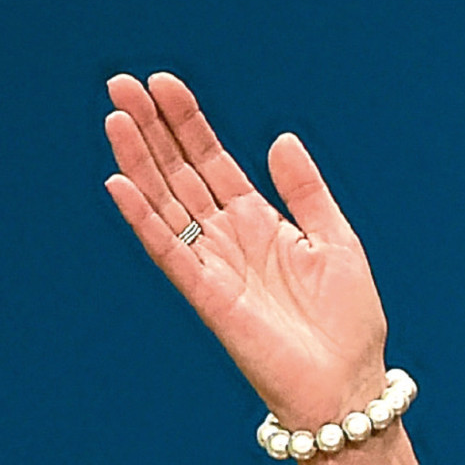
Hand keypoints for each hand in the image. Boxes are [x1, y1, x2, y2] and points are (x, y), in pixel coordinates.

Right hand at [103, 73, 389, 429]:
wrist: (348, 382)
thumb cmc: (347, 321)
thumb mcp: (337, 240)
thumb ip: (305, 191)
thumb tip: (281, 138)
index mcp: (259, 221)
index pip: (212, 160)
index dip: (188, 122)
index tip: (162, 82)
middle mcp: (228, 237)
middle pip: (179, 172)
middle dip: (151, 129)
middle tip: (120, 83)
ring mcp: (213, 265)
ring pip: (164, 203)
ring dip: (138, 161)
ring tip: (116, 118)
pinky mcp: (207, 296)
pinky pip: (169, 251)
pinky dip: (144, 219)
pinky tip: (120, 185)